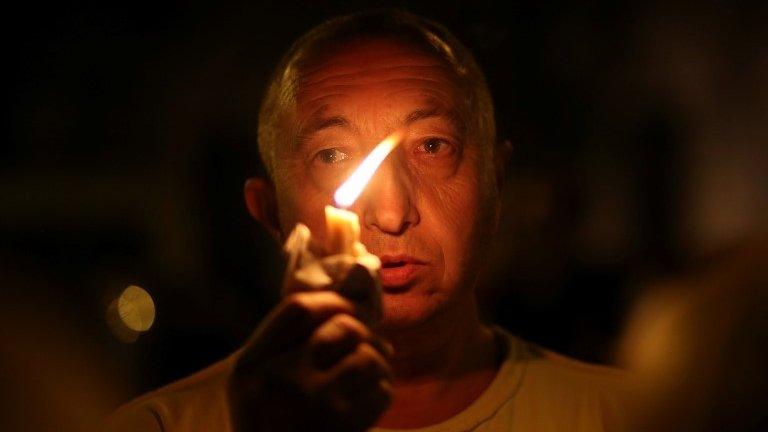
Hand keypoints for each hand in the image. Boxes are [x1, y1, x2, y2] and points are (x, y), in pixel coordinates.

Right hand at [229, 290, 392, 431]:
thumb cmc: (268, 425)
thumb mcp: (255, 383)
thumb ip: (286, 343)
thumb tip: (348, 302)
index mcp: (251, 365)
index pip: (298, 309)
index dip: (332, 301)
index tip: (346, 309)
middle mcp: (281, 379)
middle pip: (343, 327)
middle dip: (364, 333)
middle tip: (368, 344)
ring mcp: (314, 403)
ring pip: (369, 357)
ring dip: (378, 363)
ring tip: (371, 372)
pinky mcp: (343, 427)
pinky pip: (381, 391)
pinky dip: (381, 392)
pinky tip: (368, 400)